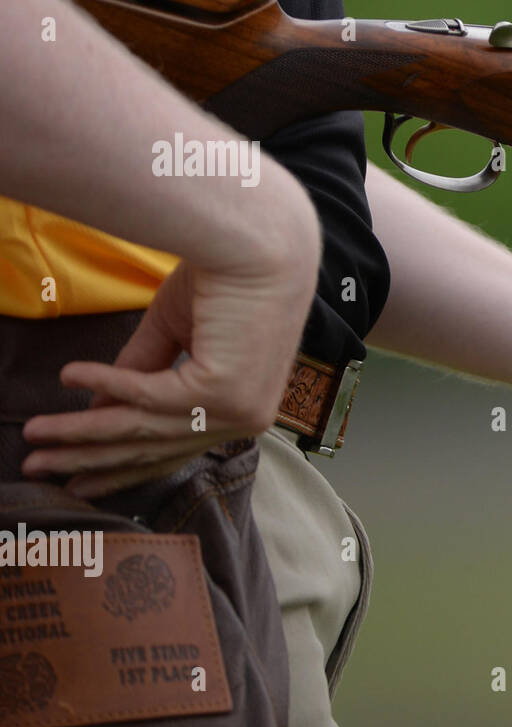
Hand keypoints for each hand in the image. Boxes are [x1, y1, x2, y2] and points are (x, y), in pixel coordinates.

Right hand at [21, 247, 316, 497]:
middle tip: (39, 470)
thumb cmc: (229, 280)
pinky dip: (103, 383)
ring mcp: (236, 411)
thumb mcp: (178, 333)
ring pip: (142, 428)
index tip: (80, 481)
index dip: (122, 467)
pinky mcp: (221, 392)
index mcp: (242, 410)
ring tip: (33, 432)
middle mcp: (244, 420)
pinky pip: (146, 395)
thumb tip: (96, 408)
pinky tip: (67, 375)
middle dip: (90, 461)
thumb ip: (142, 373)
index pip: (176, 450)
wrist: (264, 245)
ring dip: (81, 431)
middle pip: (153, 449)